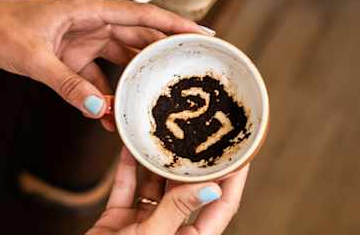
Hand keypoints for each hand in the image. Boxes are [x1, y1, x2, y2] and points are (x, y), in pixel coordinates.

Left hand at [0, 0, 210, 128]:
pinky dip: (108, 93)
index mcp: (86, 9)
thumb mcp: (34, 59)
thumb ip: (68, 85)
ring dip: (138, 77)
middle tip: (197, 67)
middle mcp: (90, 21)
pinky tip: (115, 115)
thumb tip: (100, 109)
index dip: (174, 25)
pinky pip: (99, 76)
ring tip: (164, 95)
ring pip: (122, 57)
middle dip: (166, 50)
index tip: (204, 34)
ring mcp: (81, 39)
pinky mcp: (70, 56)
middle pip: (138, 35)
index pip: (140, 14)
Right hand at [88, 149, 248, 234]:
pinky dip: (127, 168)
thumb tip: (211, 188)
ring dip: (157, 162)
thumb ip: (177, 210)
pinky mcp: (118, 219)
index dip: (231, 181)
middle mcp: (170, 230)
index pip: (220, 206)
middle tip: (201, 135)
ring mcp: (144, 224)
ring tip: (164, 136)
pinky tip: (130, 147)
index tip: (240, 155)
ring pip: (155, 186)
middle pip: (187, 191)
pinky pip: (126, 188)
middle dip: (193, 164)